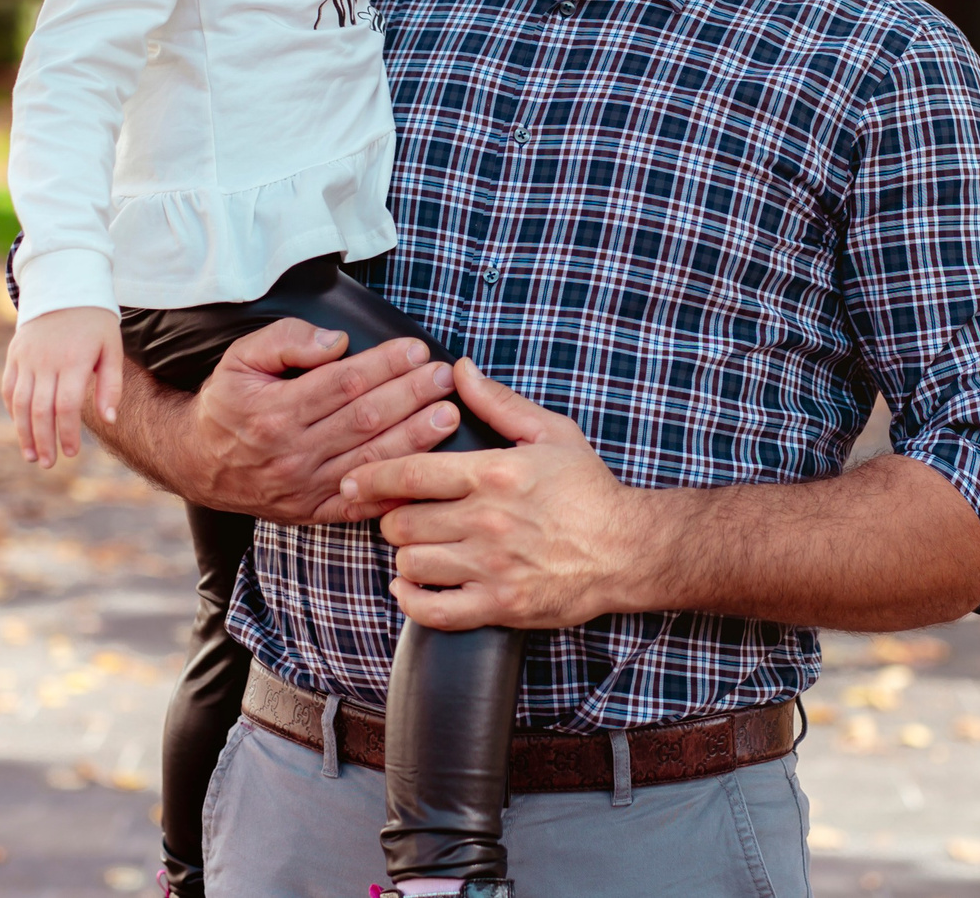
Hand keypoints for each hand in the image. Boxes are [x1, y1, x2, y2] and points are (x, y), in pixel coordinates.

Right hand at [2, 305, 122, 466]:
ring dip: (23, 433)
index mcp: (74, 360)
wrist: (64, 286)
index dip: (67, 432)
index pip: (66, 406)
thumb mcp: (112, 348)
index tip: (72, 453)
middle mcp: (46, 361)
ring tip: (32, 456)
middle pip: (40, 410)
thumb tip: (109, 420)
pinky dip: (12, 411)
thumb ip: (111, 385)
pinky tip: (21, 429)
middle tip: (49, 463)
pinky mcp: (14, 355)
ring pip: (19, 403)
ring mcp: (26, 358)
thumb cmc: (95, 322)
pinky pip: (9, 388)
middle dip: (44, 441)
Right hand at [165, 319, 468, 524]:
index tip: (417, 350)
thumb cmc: (227, 403)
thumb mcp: (240, 357)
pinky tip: (425, 472)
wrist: (197, 462)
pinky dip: (395, 490)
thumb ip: (286, 340)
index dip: (385, 366)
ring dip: (415, 437)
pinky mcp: (313, 511)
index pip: (344, 384)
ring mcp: (305, 488)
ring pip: (371, 459)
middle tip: (445, 377)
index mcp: (275, 412)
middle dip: (411, 396)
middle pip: (365, 420)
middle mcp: (292, 454)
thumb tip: (335, 342)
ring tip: (448, 415)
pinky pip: (361, 503)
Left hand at [339, 361, 649, 629]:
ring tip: (420, 547)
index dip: (370, 476)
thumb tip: (459, 368)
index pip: (409, 474)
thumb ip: (497, 402)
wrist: (627, 548)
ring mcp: (491, 566)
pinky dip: (411, 600)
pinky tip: (410, 586)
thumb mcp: (549, 432)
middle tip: (402, 516)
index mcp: (492, 473)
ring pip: (410, 564)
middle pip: (401, 522)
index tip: (351, 480)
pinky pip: (432, 611)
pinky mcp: (499, 605)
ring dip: (406, 556)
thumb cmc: (588, 488)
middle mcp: (486, 520)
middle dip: (392, 518)